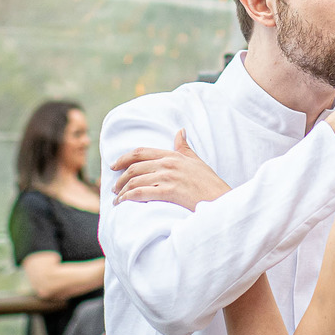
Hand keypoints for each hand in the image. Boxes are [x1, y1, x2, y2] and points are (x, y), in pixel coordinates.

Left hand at [112, 130, 231, 209]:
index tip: (114, 166)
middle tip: (114, 188)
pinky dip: (128, 198)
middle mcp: (168, 164)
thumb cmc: (209, 183)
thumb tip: (180, 131)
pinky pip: (140, 193)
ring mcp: (168, 178)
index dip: (124, 158)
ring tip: (117, 199)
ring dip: (122, 191)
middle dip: (120, 178)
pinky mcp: (168, 192)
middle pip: (134, 168)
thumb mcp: (196, 161)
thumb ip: (184, 147)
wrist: (220, 200)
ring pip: (134, 181)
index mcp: (173, 156)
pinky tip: (124, 204)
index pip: (141, 152)